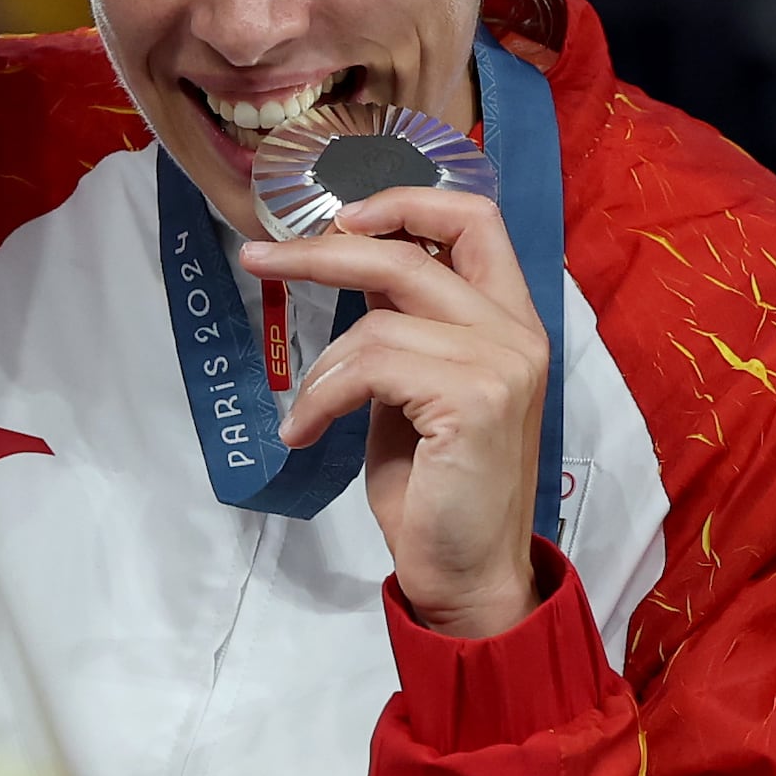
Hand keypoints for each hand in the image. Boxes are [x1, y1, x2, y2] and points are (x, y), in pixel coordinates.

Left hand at [246, 180, 552, 640]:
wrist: (469, 574)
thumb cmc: (439, 489)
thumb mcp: (416, 388)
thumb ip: (403, 323)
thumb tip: (350, 258)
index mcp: (511, 319)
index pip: (475, 217)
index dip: (404, 201)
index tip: (340, 218)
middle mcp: (517, 331)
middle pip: (408, 253)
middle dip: (321, 252)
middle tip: (258, 258)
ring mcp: (502, 363)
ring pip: (376, 320)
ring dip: (320, 367)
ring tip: (303, 413)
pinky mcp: (475, 399)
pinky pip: (369, 367)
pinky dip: (321, 398)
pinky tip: (306, 433)